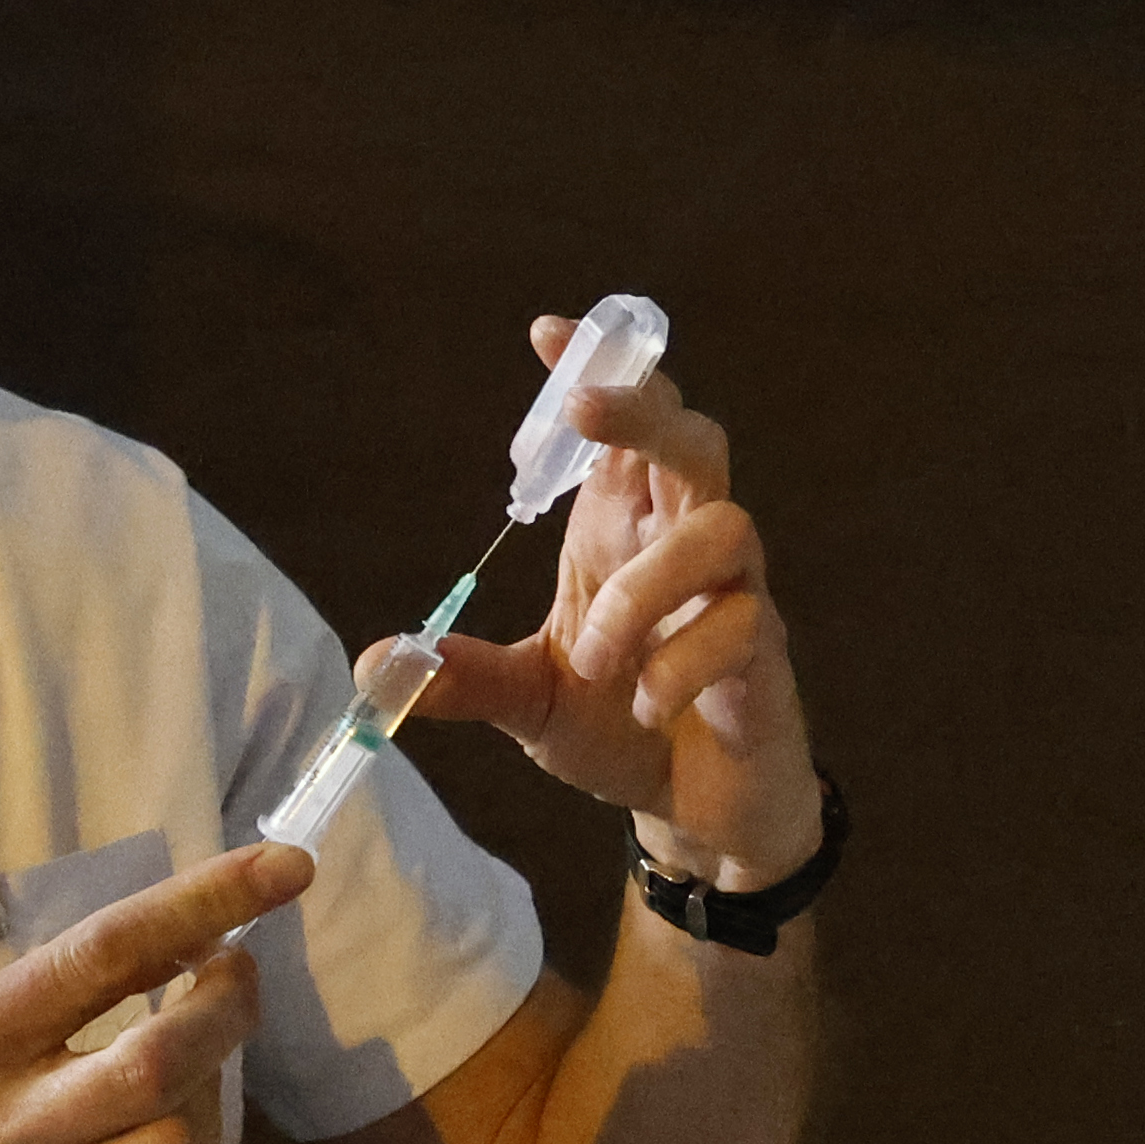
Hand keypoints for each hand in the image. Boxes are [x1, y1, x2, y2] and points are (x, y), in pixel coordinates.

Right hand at [0, 849, 294, 1143]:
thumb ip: (22, 1010)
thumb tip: (153, 954)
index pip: (99, 957)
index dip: (203, 904)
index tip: (279, 869)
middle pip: (160, 1065)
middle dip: (230, 1009)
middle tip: (238, 974)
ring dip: (216, 1093)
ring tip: (196, 1065)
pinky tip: (170, 1127)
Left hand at [378, 315, 820, 881]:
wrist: (696, 809)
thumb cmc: (620, 729)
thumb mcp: (528, 702)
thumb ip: (468, 677)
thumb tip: (377, 663)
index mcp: (623, 531)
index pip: (620, 429)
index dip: (595, 373)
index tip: (545, 333)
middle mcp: (683, 545)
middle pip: (694, 439)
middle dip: (642, 411)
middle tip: (582, 412)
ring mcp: (734, 595)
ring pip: (724, 526)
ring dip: (646, 585)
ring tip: (595, 657)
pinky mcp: (767, 653)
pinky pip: (740, 626)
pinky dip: (677, 666)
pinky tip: (644, 706)